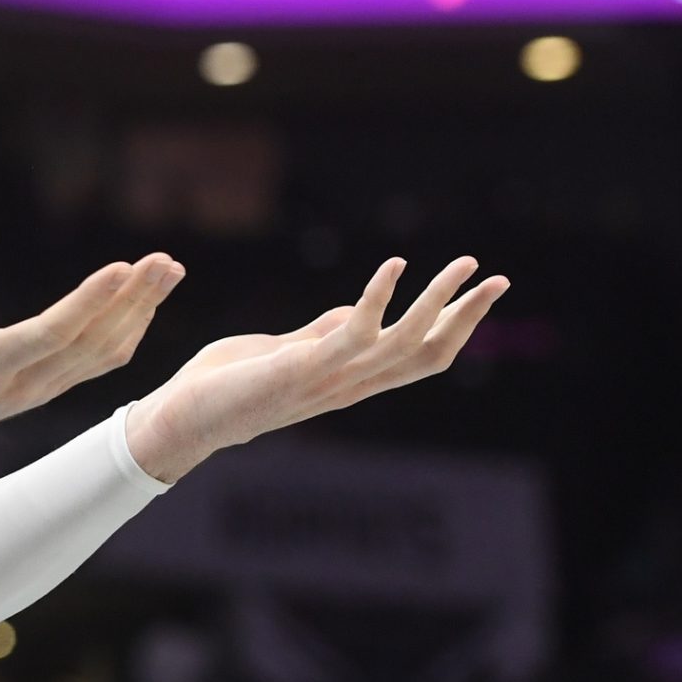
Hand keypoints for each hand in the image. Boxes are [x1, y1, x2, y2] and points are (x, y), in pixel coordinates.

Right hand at [0, 250, 185, 459]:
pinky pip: (99, 362)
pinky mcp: (47, 389)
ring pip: (104, 354)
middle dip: (133, 300)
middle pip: (92, 343)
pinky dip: (129, 329)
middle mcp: (22, 385)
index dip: (89, 303)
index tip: (122, 267)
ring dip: (141, 312)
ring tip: (169, 270)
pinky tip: (145, 302)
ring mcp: (40, 392)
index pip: (50, 335)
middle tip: (164, 261)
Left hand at [125, 257, 508, 482]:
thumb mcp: (283, 353)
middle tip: (500, 278)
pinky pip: (353, 333)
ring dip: (439, 302)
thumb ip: (319, 336)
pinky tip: (394, 266)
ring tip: (465, 264)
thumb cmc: (226, 385)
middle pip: (428, 355)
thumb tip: (351, 314)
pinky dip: (379, 298)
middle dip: (467, 317)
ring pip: (404, 344)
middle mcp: (348, 386)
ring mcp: (328, 380)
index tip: (481, 293)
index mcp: (347, 380)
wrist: (181, 417)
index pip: (418, 357)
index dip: (455, 327)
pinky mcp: (301, 370)